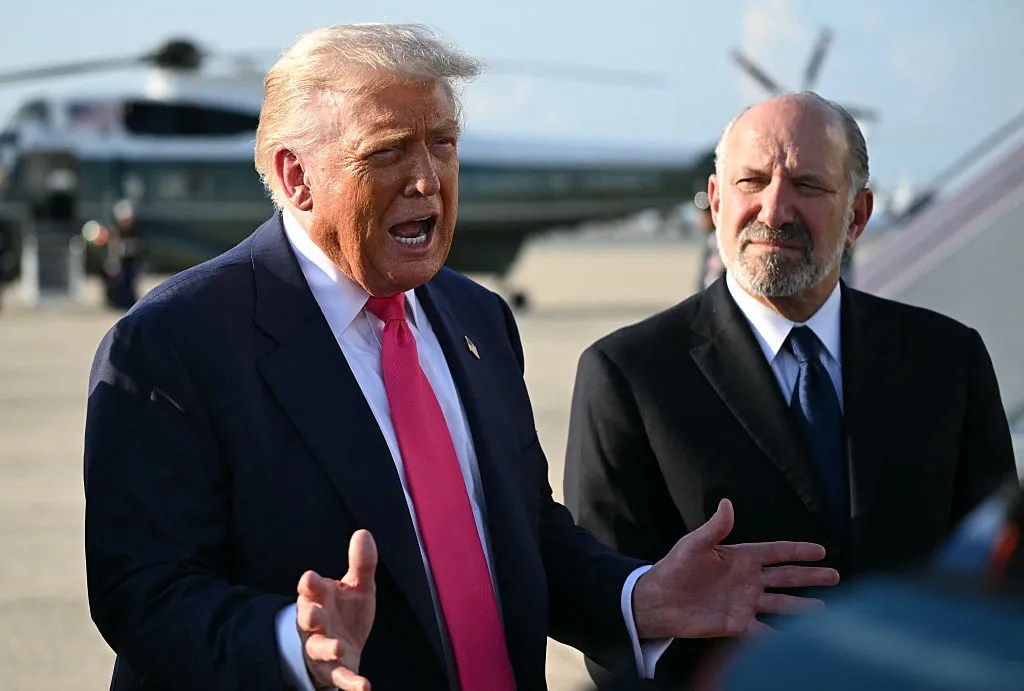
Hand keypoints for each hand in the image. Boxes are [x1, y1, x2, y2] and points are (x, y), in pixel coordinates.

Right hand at [297, 529, 377, 690]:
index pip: (310, 589)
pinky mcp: (335, 671)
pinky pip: (341, 678)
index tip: (310, 578)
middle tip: (313, 616)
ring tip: (337, 648)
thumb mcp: (356, 587)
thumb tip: (363, 532)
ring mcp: (322, 649)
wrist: (339, 648)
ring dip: (326, 649)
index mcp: (319, 598)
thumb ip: (361, 563)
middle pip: (308, 619)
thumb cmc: (344, 612)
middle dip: (309, 617)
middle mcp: (316, 624)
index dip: (310, 584)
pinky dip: (351, 684)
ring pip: (318, 649)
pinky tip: (364, 688)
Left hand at [632, 499, 838, 638]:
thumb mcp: (693, 545)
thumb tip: (727, 503)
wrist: (658, 601)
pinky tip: (797, 641)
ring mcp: (744, 603)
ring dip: (802, 606)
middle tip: (836, 576)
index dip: (798, 551)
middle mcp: (747, 580)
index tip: (821, 550)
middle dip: (810, 577)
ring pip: (781, 604)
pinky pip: (764, 632)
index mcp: (740, 557)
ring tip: (825, 609)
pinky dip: (780, 637)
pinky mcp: (737, 624)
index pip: (776, 552)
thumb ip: (714, 528)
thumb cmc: (674, 568)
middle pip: (786, 577)